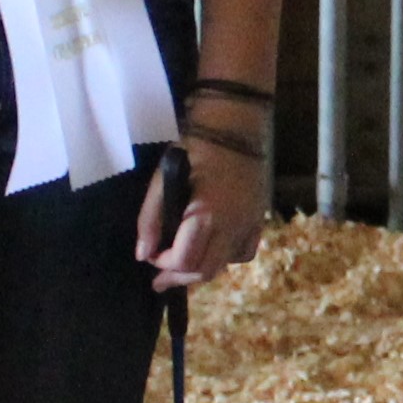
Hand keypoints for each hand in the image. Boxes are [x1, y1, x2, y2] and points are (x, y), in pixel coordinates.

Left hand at [137, 130, 268, 292]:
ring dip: (201, 269)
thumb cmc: (195, 146)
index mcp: (208, 215)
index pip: (185, 260)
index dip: (164, 265)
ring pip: (225, 265)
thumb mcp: (164, 177)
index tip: (150, 257)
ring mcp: (250, 224)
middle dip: (179, 277)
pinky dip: (224, 257)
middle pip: (206, 270)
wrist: (237, 122)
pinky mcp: (259, 218)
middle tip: (159, 280)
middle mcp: (233, 226)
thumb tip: (143, 254)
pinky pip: (242, 252)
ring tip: (182, 265)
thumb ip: (151, 218)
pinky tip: (210, 248)